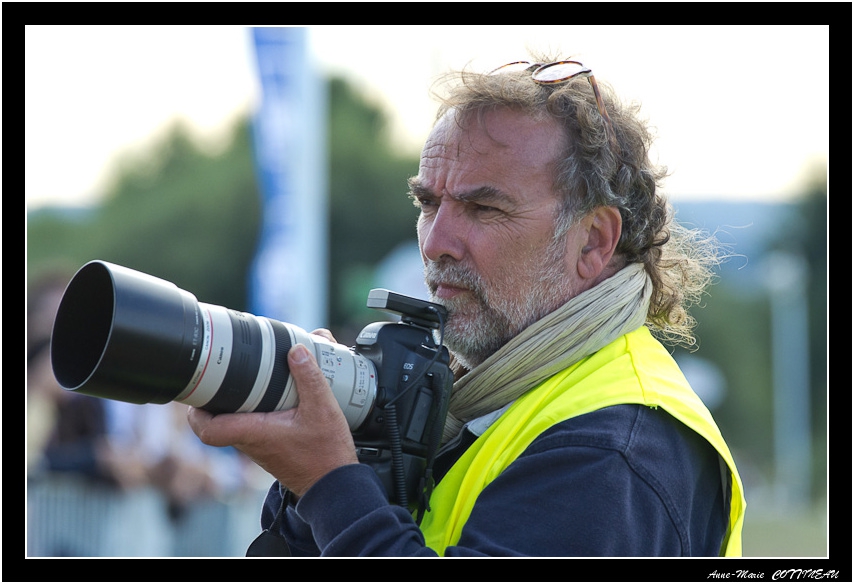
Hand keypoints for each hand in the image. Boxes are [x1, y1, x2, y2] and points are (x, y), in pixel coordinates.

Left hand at [187, 343, 357, 496]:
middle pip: (217, 421)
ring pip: (235, 423)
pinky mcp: (270, 448)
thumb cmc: (326, 454)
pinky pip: (251, 427)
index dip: (197, 410)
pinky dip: (254, 410)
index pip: (208, 429)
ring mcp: (259, 447)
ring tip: (246, 378)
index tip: (200, 389)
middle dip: (216, 395)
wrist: (335, 484)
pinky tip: (272, 396)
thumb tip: (296, 350)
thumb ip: (310, 377)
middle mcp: (251, 442)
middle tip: (221, 373)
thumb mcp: (323, 408)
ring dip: (235, 402)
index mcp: (255, 433)